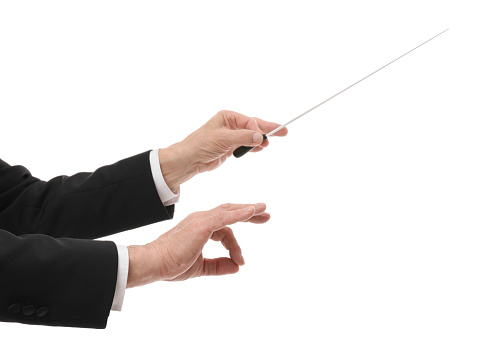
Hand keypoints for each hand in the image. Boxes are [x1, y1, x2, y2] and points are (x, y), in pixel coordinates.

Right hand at [126, 203, 268, 286]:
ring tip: (264, 211)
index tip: (241, 261)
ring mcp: (201, 220)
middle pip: (230, 212)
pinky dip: (239, 213)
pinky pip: (225, 216)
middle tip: (265, 214)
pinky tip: (252, 211)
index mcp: (200, 227)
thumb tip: (237, 267)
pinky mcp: (203, 225)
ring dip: (248, 210)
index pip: (224, 229)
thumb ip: (218, 266)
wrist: (155, 263)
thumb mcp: (201, 267)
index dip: (235, 245)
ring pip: (229, 211)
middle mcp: (201, 219)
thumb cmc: (171, 264)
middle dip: (249, 212)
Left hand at [158, 110, 287, 190]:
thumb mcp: (223, 139)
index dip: (259, 129)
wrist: (189, 159)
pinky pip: (246, 145)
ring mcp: (230, 136)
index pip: (249, 121)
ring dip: (260, 140)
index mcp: (227, 116)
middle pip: (253, 126)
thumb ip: (243, 137)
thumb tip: (261, 137)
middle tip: (284, 131)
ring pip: (251, 136)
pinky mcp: (230, 147)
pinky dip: (254, 147)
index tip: (265, 138)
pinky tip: (261, 148)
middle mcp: (230, 124)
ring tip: (272, 142)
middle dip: (268, 129)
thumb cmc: (201, 144)